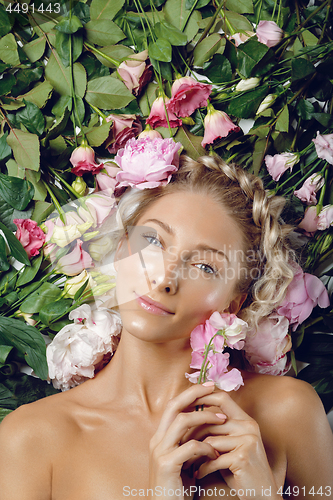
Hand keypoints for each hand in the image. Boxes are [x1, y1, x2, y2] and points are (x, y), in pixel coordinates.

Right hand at [148, 383, 224, 498]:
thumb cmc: (178, 488)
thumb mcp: (183, 460)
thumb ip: (188, 442)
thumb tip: (206, 423)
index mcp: (161, 437)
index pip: (173, 406)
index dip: (189, 393)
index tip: (207, 386)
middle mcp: (157, 440)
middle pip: (174, 405)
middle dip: (194, 394)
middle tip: (212, 387)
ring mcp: (160, 452)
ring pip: (182, 421)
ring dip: (204, 417)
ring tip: (223, 419)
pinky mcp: (166, 465)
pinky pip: (190, 447)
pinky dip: (206, 447)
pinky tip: (216, 453)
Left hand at [184, 390, 278, 499]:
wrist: (262, 494)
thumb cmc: (240, 468)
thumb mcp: (231, 444)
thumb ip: (218, 429)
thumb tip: (190, 415)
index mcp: (245, 419)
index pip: (222, 398)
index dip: (203, 397)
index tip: (185, 405)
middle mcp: (248, 426)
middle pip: (210, 421)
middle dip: (192, 434)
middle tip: (180, 444)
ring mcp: (247, 441)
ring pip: (210, 440)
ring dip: (196, 454)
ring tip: (189, 462)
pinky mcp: (243, 458)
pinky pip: (214, 458)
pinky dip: (203, 468)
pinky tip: (198, 474)